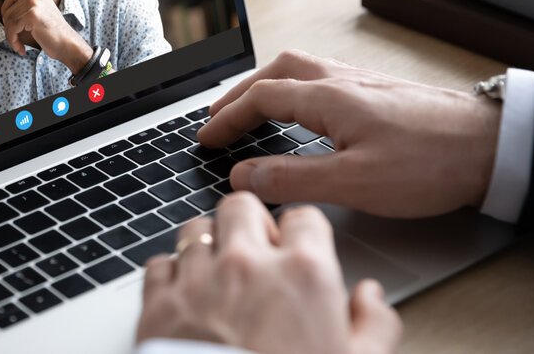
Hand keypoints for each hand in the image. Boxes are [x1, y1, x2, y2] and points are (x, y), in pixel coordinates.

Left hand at [0, 0, 92, 72]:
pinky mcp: (32, 14)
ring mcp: (34, 2)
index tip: (9, 26)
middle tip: (14, 41)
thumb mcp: (37, 16)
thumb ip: (23, 10)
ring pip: (8, 19)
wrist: (67, 45)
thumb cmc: (51, 34)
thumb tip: (3, 13)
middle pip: (8, 9)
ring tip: (19, 46)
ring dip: (10, 36)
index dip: (6, 10)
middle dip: (8, 28)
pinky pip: (12, 28)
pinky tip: (21, 49)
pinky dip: (12, 40)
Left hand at [136, 193, 400, 353]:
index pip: (304, 218)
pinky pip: (160, 265)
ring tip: (219, 278)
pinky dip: (171, 277)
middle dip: (249, 225)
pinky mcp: (158, 305)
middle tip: (256, 255)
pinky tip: (186, 301)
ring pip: (197, 229)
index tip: (301, 251)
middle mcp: (247, 264)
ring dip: (208, 247)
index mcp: (303, 274)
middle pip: (242, 206)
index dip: (304, 234)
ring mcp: (198, 281)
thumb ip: (375, 327)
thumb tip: (372, 298)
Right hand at [198, 50, 501, 216]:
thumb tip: (243, 174)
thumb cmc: (430, 162)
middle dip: (239, 93)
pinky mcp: (379, 91)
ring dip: (265, 84)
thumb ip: (293, 178)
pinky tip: (302, 106)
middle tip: (218, 117)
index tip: (206, 139)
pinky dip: (293, 86)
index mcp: (327, 97)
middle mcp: (340, 79)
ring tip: (250, 107)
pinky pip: (320, 76)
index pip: (259, 98)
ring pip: (298, 68)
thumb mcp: (354, 182)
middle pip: (274, 71)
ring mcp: (362, 81)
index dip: (227, 118)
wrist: (492, 145)